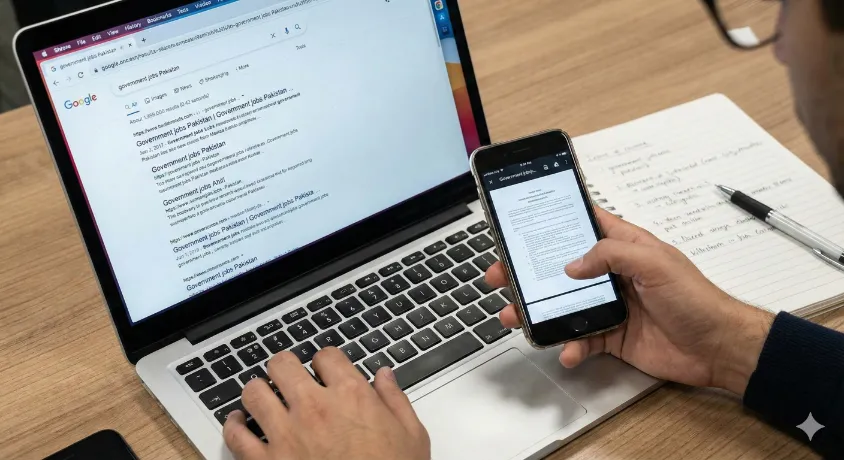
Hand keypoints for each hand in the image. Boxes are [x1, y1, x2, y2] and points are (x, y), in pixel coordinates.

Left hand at [223, 348, 429, 459]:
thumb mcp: (411, 436)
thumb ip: (395, 400)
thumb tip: (385, 376)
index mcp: (351, 396)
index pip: (326, 356)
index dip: (325, 361)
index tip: (325, 370)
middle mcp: (315, 408)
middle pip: (282, 365)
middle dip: (284, 367)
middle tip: (288, 376)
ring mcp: (286, 434)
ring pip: (254, 392)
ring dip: (258, 391)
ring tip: (263, 395)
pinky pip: (236, 436)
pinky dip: (233, 425)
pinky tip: (238, 422)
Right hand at [486, 207, 774, 395]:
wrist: (717, 348)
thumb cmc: (696, 298)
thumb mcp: (655, 263)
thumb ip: (612, 255)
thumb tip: (572, 264)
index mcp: (624, 247)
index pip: (586, 224)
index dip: (558, 219)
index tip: (526, 218)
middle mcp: (613, 274)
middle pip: (562, 268)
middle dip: (529, 271)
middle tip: (501, 274)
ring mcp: (611, 306)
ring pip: (563, 305)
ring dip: (538, 311)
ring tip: (514, 315)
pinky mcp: (612, 336)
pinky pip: (582, 339)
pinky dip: (570, 346)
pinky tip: (566, 350)